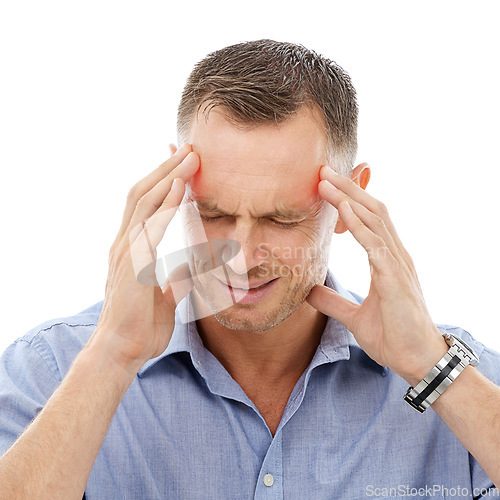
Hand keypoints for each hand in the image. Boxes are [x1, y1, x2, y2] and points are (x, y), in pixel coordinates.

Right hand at [92, 143, 198, 373]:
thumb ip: (174, 279)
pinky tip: (181, 189)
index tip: (183, 162)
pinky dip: (165, 205)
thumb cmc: (141, 326)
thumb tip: (186, 269)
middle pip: (143, 193)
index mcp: (132, 248)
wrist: (121, 351)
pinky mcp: (132, 264)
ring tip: (190, 157)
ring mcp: (126, 251)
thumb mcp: (164, 297)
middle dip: (167, 168)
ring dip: (168, 177)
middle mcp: (125, 243)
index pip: (145, 203)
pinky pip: (150, 227)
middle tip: (190, 148)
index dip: (163, 180)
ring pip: (144, 202)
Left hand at [306, 165, 446, 384]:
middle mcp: (395, 256)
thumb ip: (333, 302)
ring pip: (374, 221)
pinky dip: (359, 226)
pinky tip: (343, 211)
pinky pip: (376, 245)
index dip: (348, 200)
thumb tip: (309, 292)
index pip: (369, 220)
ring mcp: (398, 265)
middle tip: (323, 171)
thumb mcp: (354, 317)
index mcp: (387, 261)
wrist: (417, 362)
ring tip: (327, 182)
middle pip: (372, 211)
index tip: (326, 185)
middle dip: (347, 189)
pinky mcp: (396, 279)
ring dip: (349, 199)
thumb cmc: (393, 338)